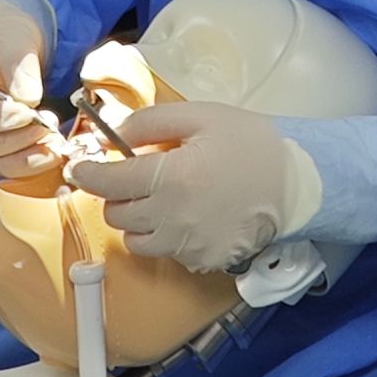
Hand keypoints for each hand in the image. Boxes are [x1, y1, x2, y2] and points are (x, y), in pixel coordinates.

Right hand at [0, 0, 55, 177]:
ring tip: (53, 142)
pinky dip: (24, 164)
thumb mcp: (13, 37)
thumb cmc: (3, 33)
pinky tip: (49, 153)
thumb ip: (19, 65)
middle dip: (13, 140)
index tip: (25, 114)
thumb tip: (29, 100)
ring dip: (22, 158)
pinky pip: (0, 165)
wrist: (6, 41)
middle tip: (47, 126)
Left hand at [72, 101, 323, 274]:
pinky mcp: (200, 261)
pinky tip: (186, 215)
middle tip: (138, 174)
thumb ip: (151, 121)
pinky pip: (164, 252)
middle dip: (118, 192)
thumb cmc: (249, 141)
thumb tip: (114, 134)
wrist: (296, 182)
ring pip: (135, 239)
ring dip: (137, 218)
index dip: (87, 173)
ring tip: (161, 197)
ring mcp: (185, 246)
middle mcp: (170, 218)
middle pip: (116, 213)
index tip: (79, 167)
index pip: (107, 182)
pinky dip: (164, 235)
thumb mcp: (202, 115)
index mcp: (168, 177)